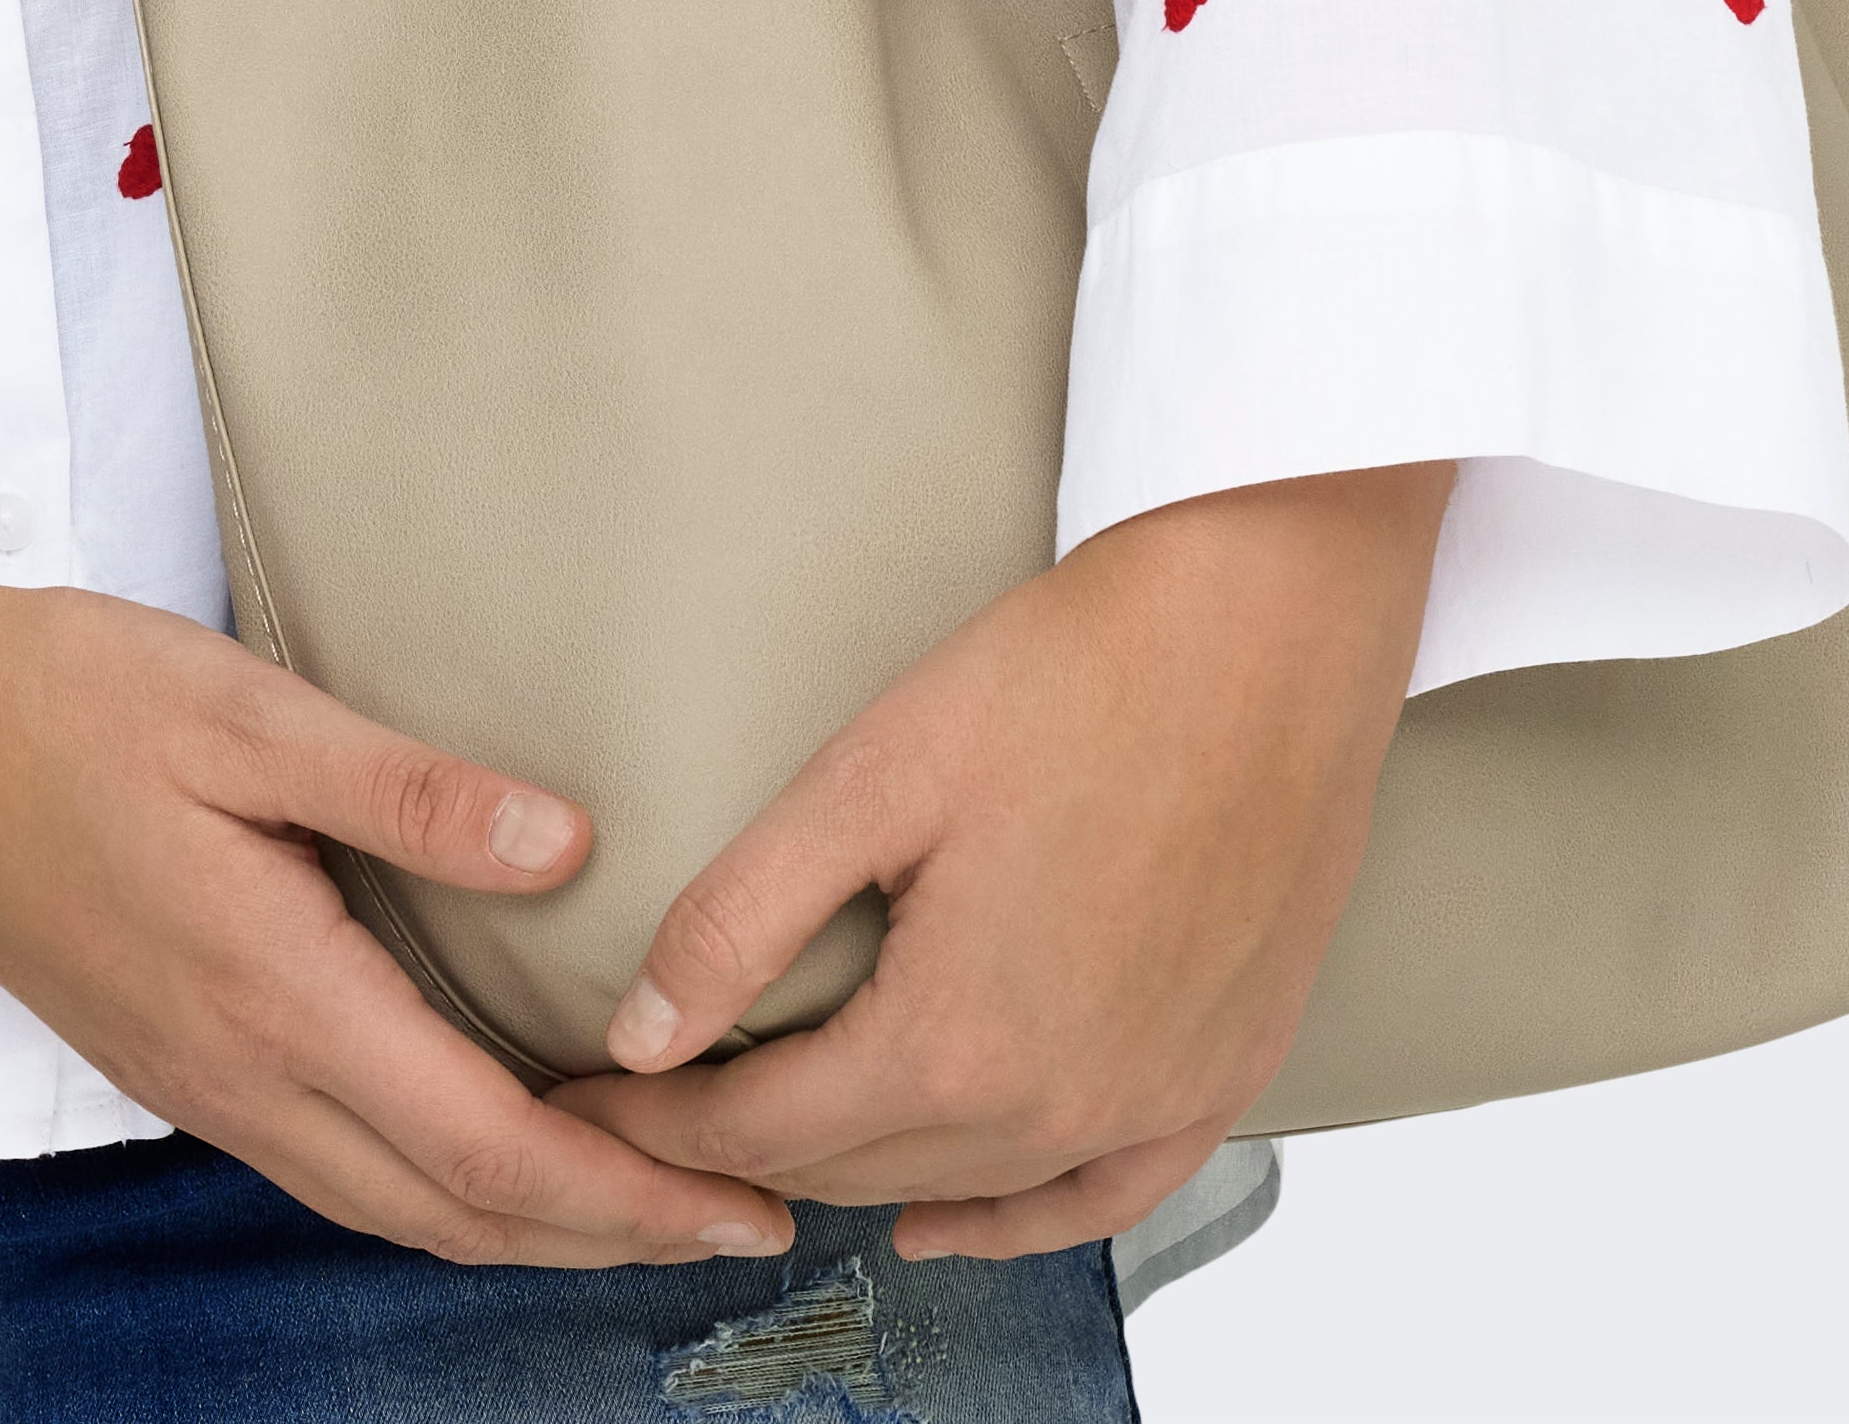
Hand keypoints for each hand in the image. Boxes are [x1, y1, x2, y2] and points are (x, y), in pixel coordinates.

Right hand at [0, 559, 798, 1271]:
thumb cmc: (64, 695)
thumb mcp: (244, 712)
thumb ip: (408, 789)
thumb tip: (570, 847)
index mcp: (275, 997)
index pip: (492, 1150)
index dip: (633, 1193)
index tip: (746, 1196)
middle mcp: (241, 1077)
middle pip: (458, 1215)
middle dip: (612, 1238)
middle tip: (743, 1220)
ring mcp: (198, 1085)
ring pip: (392, 1211)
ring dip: (528, 1225)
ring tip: (643, 1199)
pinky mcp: (169, 1064)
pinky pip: (332, 1172)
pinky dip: (438, 1190)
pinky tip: (483, 1145)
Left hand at [549, 462, 1452, 1261]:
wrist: (1269, 629)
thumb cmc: (1073, 674)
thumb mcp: (871, 777)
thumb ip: (745, 917)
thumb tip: (641, 1034)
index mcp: (957, 1043)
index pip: (762, 1128)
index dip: (654, 1123)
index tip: (579, 1106)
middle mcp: (1057, 1108)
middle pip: (854, 1166)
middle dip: (736, 1148)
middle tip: (648, 1114)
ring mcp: (1153, 1103)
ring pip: (963, 1187)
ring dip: (856, 1174)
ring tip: (762, 1148)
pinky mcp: (1223, 1074)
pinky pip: (1099, 1199)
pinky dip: (1011, 1219)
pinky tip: (943, 1215)